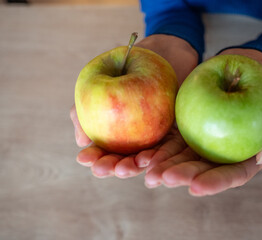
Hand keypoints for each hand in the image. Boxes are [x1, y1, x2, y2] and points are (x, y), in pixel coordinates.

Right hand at [70, 34, 197, 177]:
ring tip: (126, 168)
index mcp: (119, 131)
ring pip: (146, 157)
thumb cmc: (130, 65)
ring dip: (134, 166)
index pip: (105, 151)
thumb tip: (81, 142)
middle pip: (124, 159)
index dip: (94, 157)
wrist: (166, 51)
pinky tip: (150, 160)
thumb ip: (86, 108)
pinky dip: (160, 156)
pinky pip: (170, 148)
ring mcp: (159, 137)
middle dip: (113, 167)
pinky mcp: (179, 134)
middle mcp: (139, 138)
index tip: (84, 159)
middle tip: (104, 169)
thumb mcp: (102, 81)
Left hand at [144, 48, 261, 195]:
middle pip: (201, 169)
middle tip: (163, 179)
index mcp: (245, 159)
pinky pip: (172, 136)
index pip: (231, 175)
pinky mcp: (189, 124)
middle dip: (182, 176)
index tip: (196, 187)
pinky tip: (144, 154)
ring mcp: (203, 140)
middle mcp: (221, 154)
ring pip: (182, 156)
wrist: (252, 68)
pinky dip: (159, 146)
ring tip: (148, 172)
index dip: (214, 183)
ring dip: (165, 166)